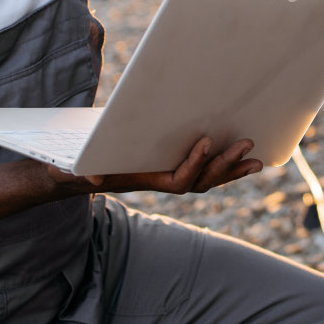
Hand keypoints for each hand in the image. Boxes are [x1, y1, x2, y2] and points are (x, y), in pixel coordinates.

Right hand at [53, 137, 261, 194]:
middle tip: (246, 145)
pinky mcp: (168, 167)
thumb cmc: (68, 169)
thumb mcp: (69, 169)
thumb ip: (80, 173)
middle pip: (200, 181)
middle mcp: (158, 182)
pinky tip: (243, 160)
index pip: (176, 181)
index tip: (207, 141)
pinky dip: (224, 167)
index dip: (194, 164)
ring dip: (232, 169)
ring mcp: (166, 176)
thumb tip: (95, 178)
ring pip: (206, 179)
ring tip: (256, 160)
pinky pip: (203, 172)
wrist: (67, 175)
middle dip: (224, 165)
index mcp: (142, 181)